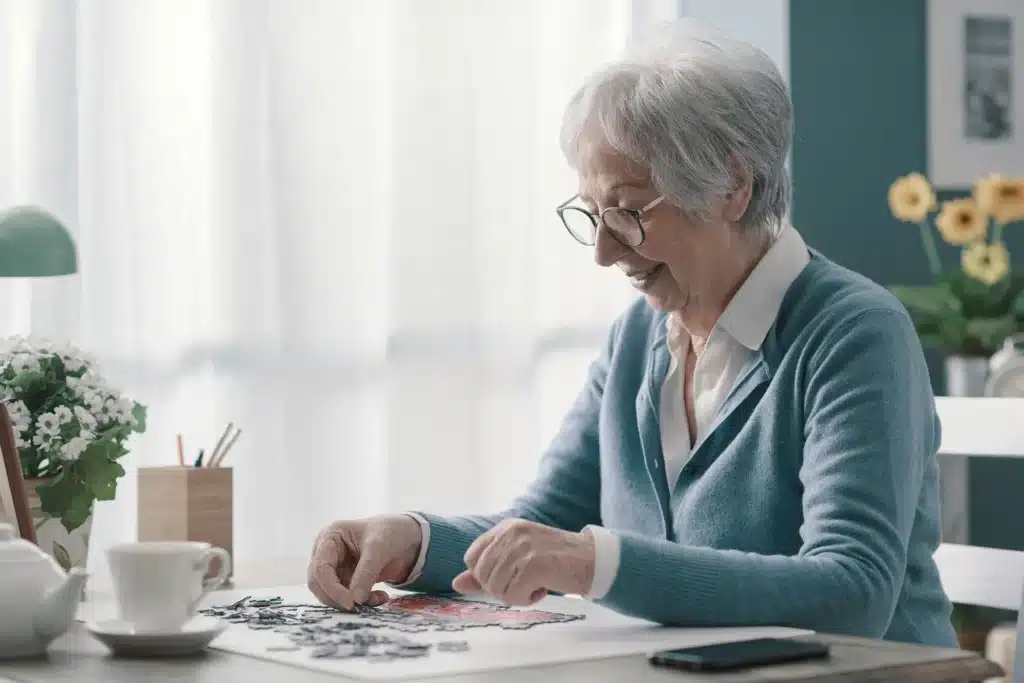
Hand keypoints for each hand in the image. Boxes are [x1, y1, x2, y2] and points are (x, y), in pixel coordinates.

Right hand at [307, 514, 421, 610]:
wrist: (403, 538)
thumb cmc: (388, 533)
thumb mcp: (379, 547)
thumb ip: (366, 572)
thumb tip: (355, 600)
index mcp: (330, 537)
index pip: (320, 567)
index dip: (332, 588)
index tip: (350, 603)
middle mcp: (326, 553)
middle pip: (318, 583)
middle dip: (338, 598)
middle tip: (360, 607)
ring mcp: (334, 567)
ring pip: (330, 594)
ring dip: (352, 602)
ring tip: (378, 599)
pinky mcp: (344, 580)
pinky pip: (345, 597)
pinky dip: (362, 602)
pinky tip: (381, 597)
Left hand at [452, 519, 594, 605]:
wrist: (592, 560)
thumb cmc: (554, 562)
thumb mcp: (517, 561)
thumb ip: (485, 571)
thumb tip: (456, 583)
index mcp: (505, 528)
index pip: (472, 558)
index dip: (485, 576)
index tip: (508, 577)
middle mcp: (511, 533)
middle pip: (481, 576)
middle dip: (500, 588)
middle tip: (524, 583)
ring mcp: (522, 547)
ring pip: (495, 588)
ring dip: (515, 595)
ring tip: (535, 584)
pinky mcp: (534, 564)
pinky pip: (513, 596)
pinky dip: (527, 599)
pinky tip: (542, 589)